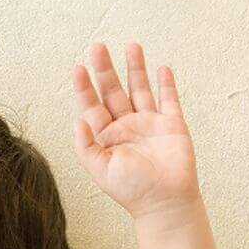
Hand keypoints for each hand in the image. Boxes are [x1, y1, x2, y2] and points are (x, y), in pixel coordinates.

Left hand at [72, 42, 199, 220]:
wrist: (165, 202)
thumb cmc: (132, 191)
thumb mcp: (100, 170)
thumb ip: (85, 146)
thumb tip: (77, 121)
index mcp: (107, 137)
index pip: (92, 106)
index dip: (84, 88)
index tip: (78, 68)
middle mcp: (126, 127)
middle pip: (114, 91)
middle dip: (105, 69)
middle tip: (97, 47)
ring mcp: (149, 123)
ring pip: (140, 88)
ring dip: (135, 68)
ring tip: (131, 46)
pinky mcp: (172, 124)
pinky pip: (169, 99)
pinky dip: (166, 84)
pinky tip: (161, 68)